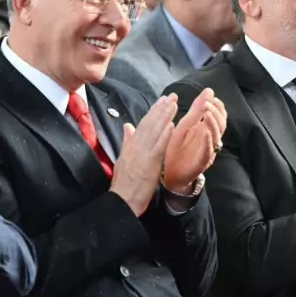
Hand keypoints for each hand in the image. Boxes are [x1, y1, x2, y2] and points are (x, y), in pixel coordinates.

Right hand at [109, 95, 178, 215]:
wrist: (122, 200)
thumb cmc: (122, 183)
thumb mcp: (122, 159)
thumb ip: (127, 141)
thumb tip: (128, 125)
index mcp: (130, 145)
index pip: (143, 124)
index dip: (153, 111)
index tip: (161, 100)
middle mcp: (136, 146)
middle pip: (149, 124)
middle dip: (161, 109)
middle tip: (171, 96)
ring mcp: (143, 154)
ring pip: (154, 131)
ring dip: (164, 117)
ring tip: (173, 104)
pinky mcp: (149, 163)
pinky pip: (158, 146)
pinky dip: (165, 135)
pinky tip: (172, 126)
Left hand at [163, 89, 226, 192]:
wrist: (169, 173)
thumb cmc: (177, 148)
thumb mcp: (186, 125)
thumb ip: (197, 109)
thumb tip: (209, 90)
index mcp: (206, 130)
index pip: (220, 115)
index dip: (218, 105)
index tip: (211, 97)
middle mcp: (210, 140)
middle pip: (221, 124)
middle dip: (216, 112)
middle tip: (207, 104)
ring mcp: (207, 151)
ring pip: (217, 136)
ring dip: (213, 123)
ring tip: (207, 113)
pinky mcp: (201, 162)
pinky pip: (208, 151)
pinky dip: (209, 141)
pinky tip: (206, 132)